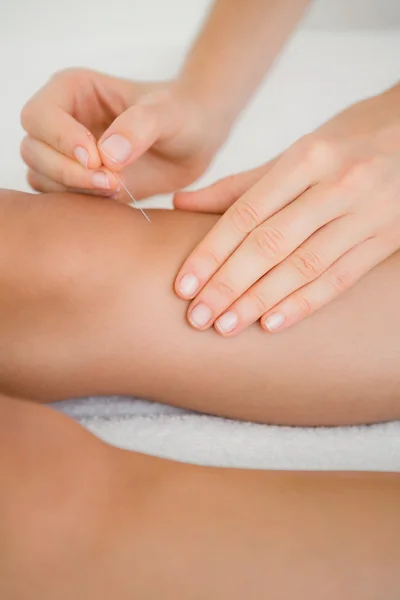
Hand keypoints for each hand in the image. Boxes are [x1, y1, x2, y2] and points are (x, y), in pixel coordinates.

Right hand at [20, 69, 220, 199]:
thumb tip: (108, 156)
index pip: (39, 116)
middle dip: (68, 171)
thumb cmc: (180, 115)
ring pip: (41, 177)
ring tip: (118, 187)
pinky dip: (81, 203)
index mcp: (72, 90)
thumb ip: (140, 127)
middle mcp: (62, 121)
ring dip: (74, 189)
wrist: (193, 141)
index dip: (61, 139)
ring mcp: (66, 153)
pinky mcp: (78, 181)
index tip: (97, 159)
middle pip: (33, 150)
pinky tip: (114, 198)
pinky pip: (59, 198)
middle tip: (113, 182)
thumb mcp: (168, 113)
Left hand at [174, 86, 399, 334]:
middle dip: (229, 284)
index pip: (247, 213)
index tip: (183, 285)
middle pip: (271, 243)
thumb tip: (181, 204)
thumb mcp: (296, 153)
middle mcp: (338, 184)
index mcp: (307, 156)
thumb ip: (241, 185)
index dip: (211, 252)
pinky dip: (304, 304)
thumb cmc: (346, 144)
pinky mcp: (387, 240)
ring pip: (304, 266)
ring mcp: (367, 214)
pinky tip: (272, 324)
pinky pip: (340, 279)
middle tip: (198, 316)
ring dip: (261, 301)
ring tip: (226, 326)